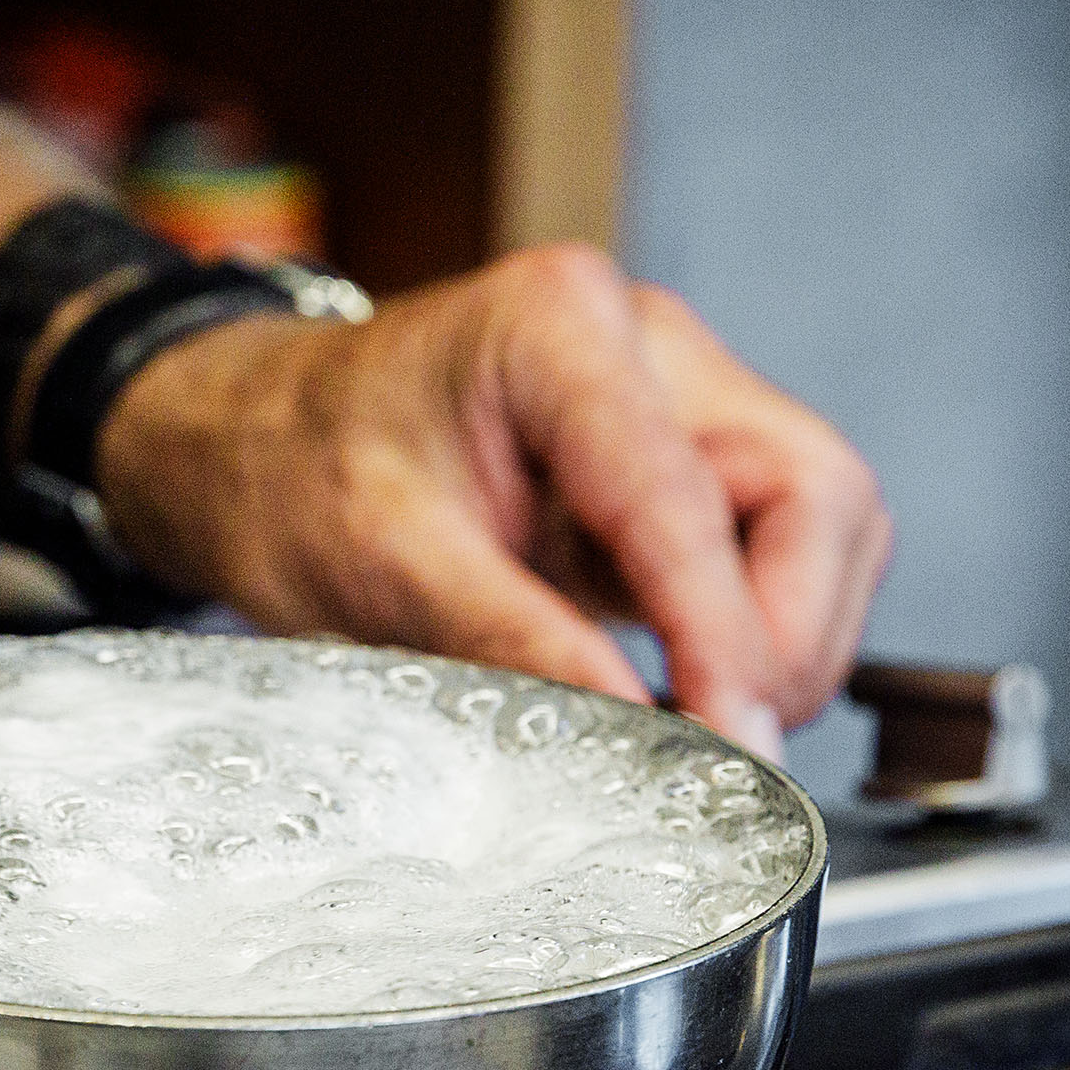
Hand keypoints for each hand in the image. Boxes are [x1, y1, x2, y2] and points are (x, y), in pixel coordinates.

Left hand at [91, 244, 889, 752]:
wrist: (252, 441)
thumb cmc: (292, 473)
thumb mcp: (379, 569)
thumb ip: (516, 644)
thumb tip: (645, 731)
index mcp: (557, 327)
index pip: (687, 495)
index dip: (724, 633)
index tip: (733, 738)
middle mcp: (642, 341)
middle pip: (810, 491)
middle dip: (781, 635)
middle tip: (720, 742)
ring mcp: (675, 392)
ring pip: (818, 520)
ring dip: (780, 637)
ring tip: (693, 721)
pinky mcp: (682, 453)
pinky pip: (775, 543)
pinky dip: (750, 626)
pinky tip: (684, 685)